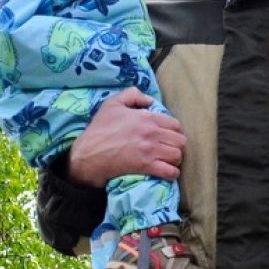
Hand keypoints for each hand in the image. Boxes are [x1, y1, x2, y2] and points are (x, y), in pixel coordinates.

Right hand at [67, 88, 186, 186]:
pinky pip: (170, 172)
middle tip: (168, 149)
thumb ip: (132, 95)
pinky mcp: (146, 167)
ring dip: (175, 159)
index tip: (167, 136)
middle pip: (180, 141)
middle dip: (176, 145)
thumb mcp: (112, 103)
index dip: (174, 131)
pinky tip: (167, 172)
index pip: (175, 124)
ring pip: (178, 156)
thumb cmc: (99, 129)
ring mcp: (150, 151)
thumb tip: (150, 101)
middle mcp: (152, 133)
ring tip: (167, 160)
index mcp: (147, 117)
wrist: (88, 154)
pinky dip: (172, 173)